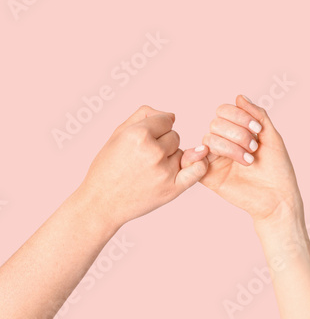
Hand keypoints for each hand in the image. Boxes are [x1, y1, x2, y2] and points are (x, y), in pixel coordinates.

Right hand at [80, 105, 208, 232]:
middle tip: (144, 158)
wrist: (102, 203)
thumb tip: (172, 115)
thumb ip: (144, 116)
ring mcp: (164, 171)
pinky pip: (197, 170)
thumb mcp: (118, 134)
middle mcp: (153, 152)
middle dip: (163, 143)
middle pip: (175, 136)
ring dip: (171, 158)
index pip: (165, 120)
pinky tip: (197, 161)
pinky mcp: (172, 189)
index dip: (156, 128)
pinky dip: (199, 164)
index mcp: (138, 135)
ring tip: (150, 170)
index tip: (144, 139)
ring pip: (182, 152)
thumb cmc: (108, 168)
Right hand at [182, 96, 303, 227]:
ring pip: (209, 138)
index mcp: (236, 132)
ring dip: (232, 147)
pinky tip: (231, 163)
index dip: (239, 116)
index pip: (224, 111)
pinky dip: (207, 156)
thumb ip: (257, 115)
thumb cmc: (277, 170)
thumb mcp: (271, 136)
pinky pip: (196, 160)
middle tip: (254, 148)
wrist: (277, 198)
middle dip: (237, 133)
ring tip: (249, 161)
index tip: (257, 130)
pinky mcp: (208, 176)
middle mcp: (223, 143)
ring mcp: (214, 159)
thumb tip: (239, 96)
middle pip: (215, 123)